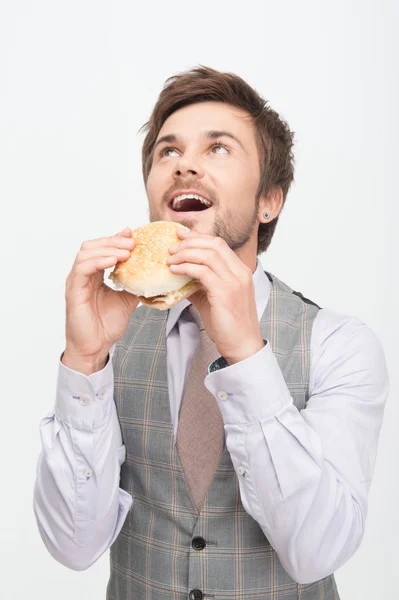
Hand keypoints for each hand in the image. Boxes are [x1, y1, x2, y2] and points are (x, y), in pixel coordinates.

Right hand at [63, 227, 138, 371]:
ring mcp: (76, 281)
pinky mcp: (73, 290)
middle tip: (132, 242)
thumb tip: (152, 273)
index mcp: (94, 275)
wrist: (95, 347)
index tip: (134, 235)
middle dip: (113, 240)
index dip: (116, 239)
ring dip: (107, 248)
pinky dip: (99, 260)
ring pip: (86, 252)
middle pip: (92, 245)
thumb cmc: (105, 326)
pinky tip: (114, 261)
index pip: (102, 248)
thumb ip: (133, 284)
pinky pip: (83, 267)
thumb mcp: (126, 299)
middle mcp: (83, 275)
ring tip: (127, 251)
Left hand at [166, 230, 264, 364]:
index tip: (180, 236)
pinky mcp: (225, 293)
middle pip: (214, 244)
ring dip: (185, 254)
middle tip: (172, 247)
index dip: (198, 237)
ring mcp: (234, 282)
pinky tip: (174, 270)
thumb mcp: (212, 298)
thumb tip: (179, 275)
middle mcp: (240, 272)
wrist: (242, 345)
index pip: (219, 244)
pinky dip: (186, 268)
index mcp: (240, 271)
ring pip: (208, 255)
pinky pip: (202, 272)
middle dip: (190, 242)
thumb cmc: (228, 325)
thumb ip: (199, 284)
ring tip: (170, 259)